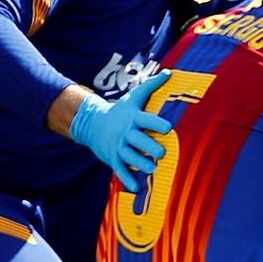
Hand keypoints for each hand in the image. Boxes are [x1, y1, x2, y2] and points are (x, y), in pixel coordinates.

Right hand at [70, 71, 171, 191]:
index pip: (147, 120)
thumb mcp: (135, 97)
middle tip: (161, 152)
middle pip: (139, 141)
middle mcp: (127, 133)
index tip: (168, 128)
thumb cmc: (121, 111)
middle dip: (149, 147)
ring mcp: (119, 147)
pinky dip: (128, 180)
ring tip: (152, 168)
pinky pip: (120, 171)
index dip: (157, 124)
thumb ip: (152, 86)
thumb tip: (169, 72)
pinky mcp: (114, 159)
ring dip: (140, 164)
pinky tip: (137, 188)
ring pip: (130, 157)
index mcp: (134, 118)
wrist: (93, 124)